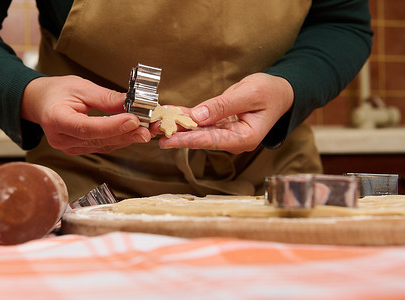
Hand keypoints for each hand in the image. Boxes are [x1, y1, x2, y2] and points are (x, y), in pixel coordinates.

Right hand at [21, 75, 150, 154]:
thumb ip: (106, 97)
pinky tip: (133, 132)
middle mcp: (61, 138)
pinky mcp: (79, 149)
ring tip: (146, 129)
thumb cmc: (56, 92)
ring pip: (104, 145)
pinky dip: (119, 139)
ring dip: (126, 138)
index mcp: (56, 119)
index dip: (112, 126)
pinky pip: (103, 146)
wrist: (40, 102)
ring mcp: (69, 147)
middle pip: (98, 139)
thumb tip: (132, 102)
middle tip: (147, 128)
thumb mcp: (81, 87)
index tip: (133, 120)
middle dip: (126, 134)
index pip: (87, 127)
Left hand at [158, 73, 293, 153]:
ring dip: (177, 126)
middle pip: (201, 138)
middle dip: (176, 135)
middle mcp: (234, 139)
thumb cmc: (270, 92)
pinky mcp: (221, 125)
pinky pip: (201, 122)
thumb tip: (199, 117)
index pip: (211, 140)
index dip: (187, 139)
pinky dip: (186, 117)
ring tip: (155, 124)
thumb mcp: (250, 93)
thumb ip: (224, 106)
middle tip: (153, 133)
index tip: (167, 140)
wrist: (280, 93)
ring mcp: (227, 134)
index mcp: (245, 137)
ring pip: (198, 130)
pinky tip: (170, 114)